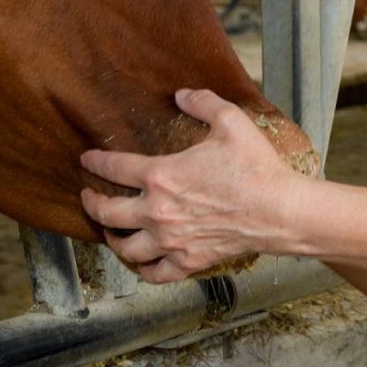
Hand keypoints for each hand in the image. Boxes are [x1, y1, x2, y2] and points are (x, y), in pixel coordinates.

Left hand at [80, 88, 302, 282]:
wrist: (279, 210)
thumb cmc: (256, 168)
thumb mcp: (231, 121)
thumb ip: (202, 102)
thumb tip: (182, 94)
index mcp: (160, 176)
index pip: (114, 168)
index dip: (96, 162)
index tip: (88, 159)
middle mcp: (157, 211)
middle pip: (107, 212)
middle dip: (92, 203)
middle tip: (89, 196)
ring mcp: (171, 241)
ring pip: (125, 247)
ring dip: (112, 238)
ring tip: (110, 231)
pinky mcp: (188, 260)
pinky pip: (155, 273)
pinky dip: (144, 269)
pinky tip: (142, 263)